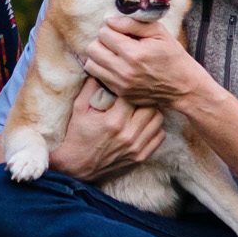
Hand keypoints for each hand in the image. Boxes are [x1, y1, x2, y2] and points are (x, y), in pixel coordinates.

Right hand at [51, 77, 165, 180]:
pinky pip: (159, 137)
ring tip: (141, 110)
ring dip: (151, 113)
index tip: (128, 86)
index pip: (134, 95)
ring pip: (158, 121)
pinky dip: (154, 128)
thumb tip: (101, 69)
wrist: (77, 167)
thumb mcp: (79, 108)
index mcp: (113, 120)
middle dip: (144, 99)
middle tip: (138, 97)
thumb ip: (91, 87)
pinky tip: (143, 125)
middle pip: (151, 107)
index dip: (132, 88)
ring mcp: (136, 147)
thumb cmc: (78, 135)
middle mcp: (128, 134)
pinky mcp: (141, 157)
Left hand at [83, 16, 202, 108]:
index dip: (111, 28)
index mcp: (134, 53)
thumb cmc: (173, 57)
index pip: (104, 33)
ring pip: (90, 64)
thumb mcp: (160, 33)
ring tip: (113, 53)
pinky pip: (98, 77)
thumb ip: (133, 24)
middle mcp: (124, 71)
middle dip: (102, 41)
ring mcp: (120, 84)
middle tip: (115, 41)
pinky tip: (117, 65)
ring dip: (99, 56)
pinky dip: (103, 69)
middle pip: (92, 49)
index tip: (121, 31)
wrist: (183, 87)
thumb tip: (110, 20)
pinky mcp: (120, 93)